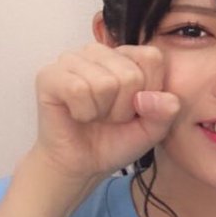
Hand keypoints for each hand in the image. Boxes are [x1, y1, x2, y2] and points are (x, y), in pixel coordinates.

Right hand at [33, 43, 180, 182]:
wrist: (81, 165)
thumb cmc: (114, 141)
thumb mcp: (152, 130)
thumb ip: (166, 112)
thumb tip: (158, 98)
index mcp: (125, 56)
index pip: (151, 57)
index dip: (148, 93)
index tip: (135, 109)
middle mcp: (98, 52)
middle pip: (130, 74)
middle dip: (124, 108)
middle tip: (109, 117)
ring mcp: (72, 59)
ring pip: (104, 82)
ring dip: (102, 112)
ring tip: (94, 116)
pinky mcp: (49, 75)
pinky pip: (78, 89)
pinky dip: (83, 113)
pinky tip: (77, 115)